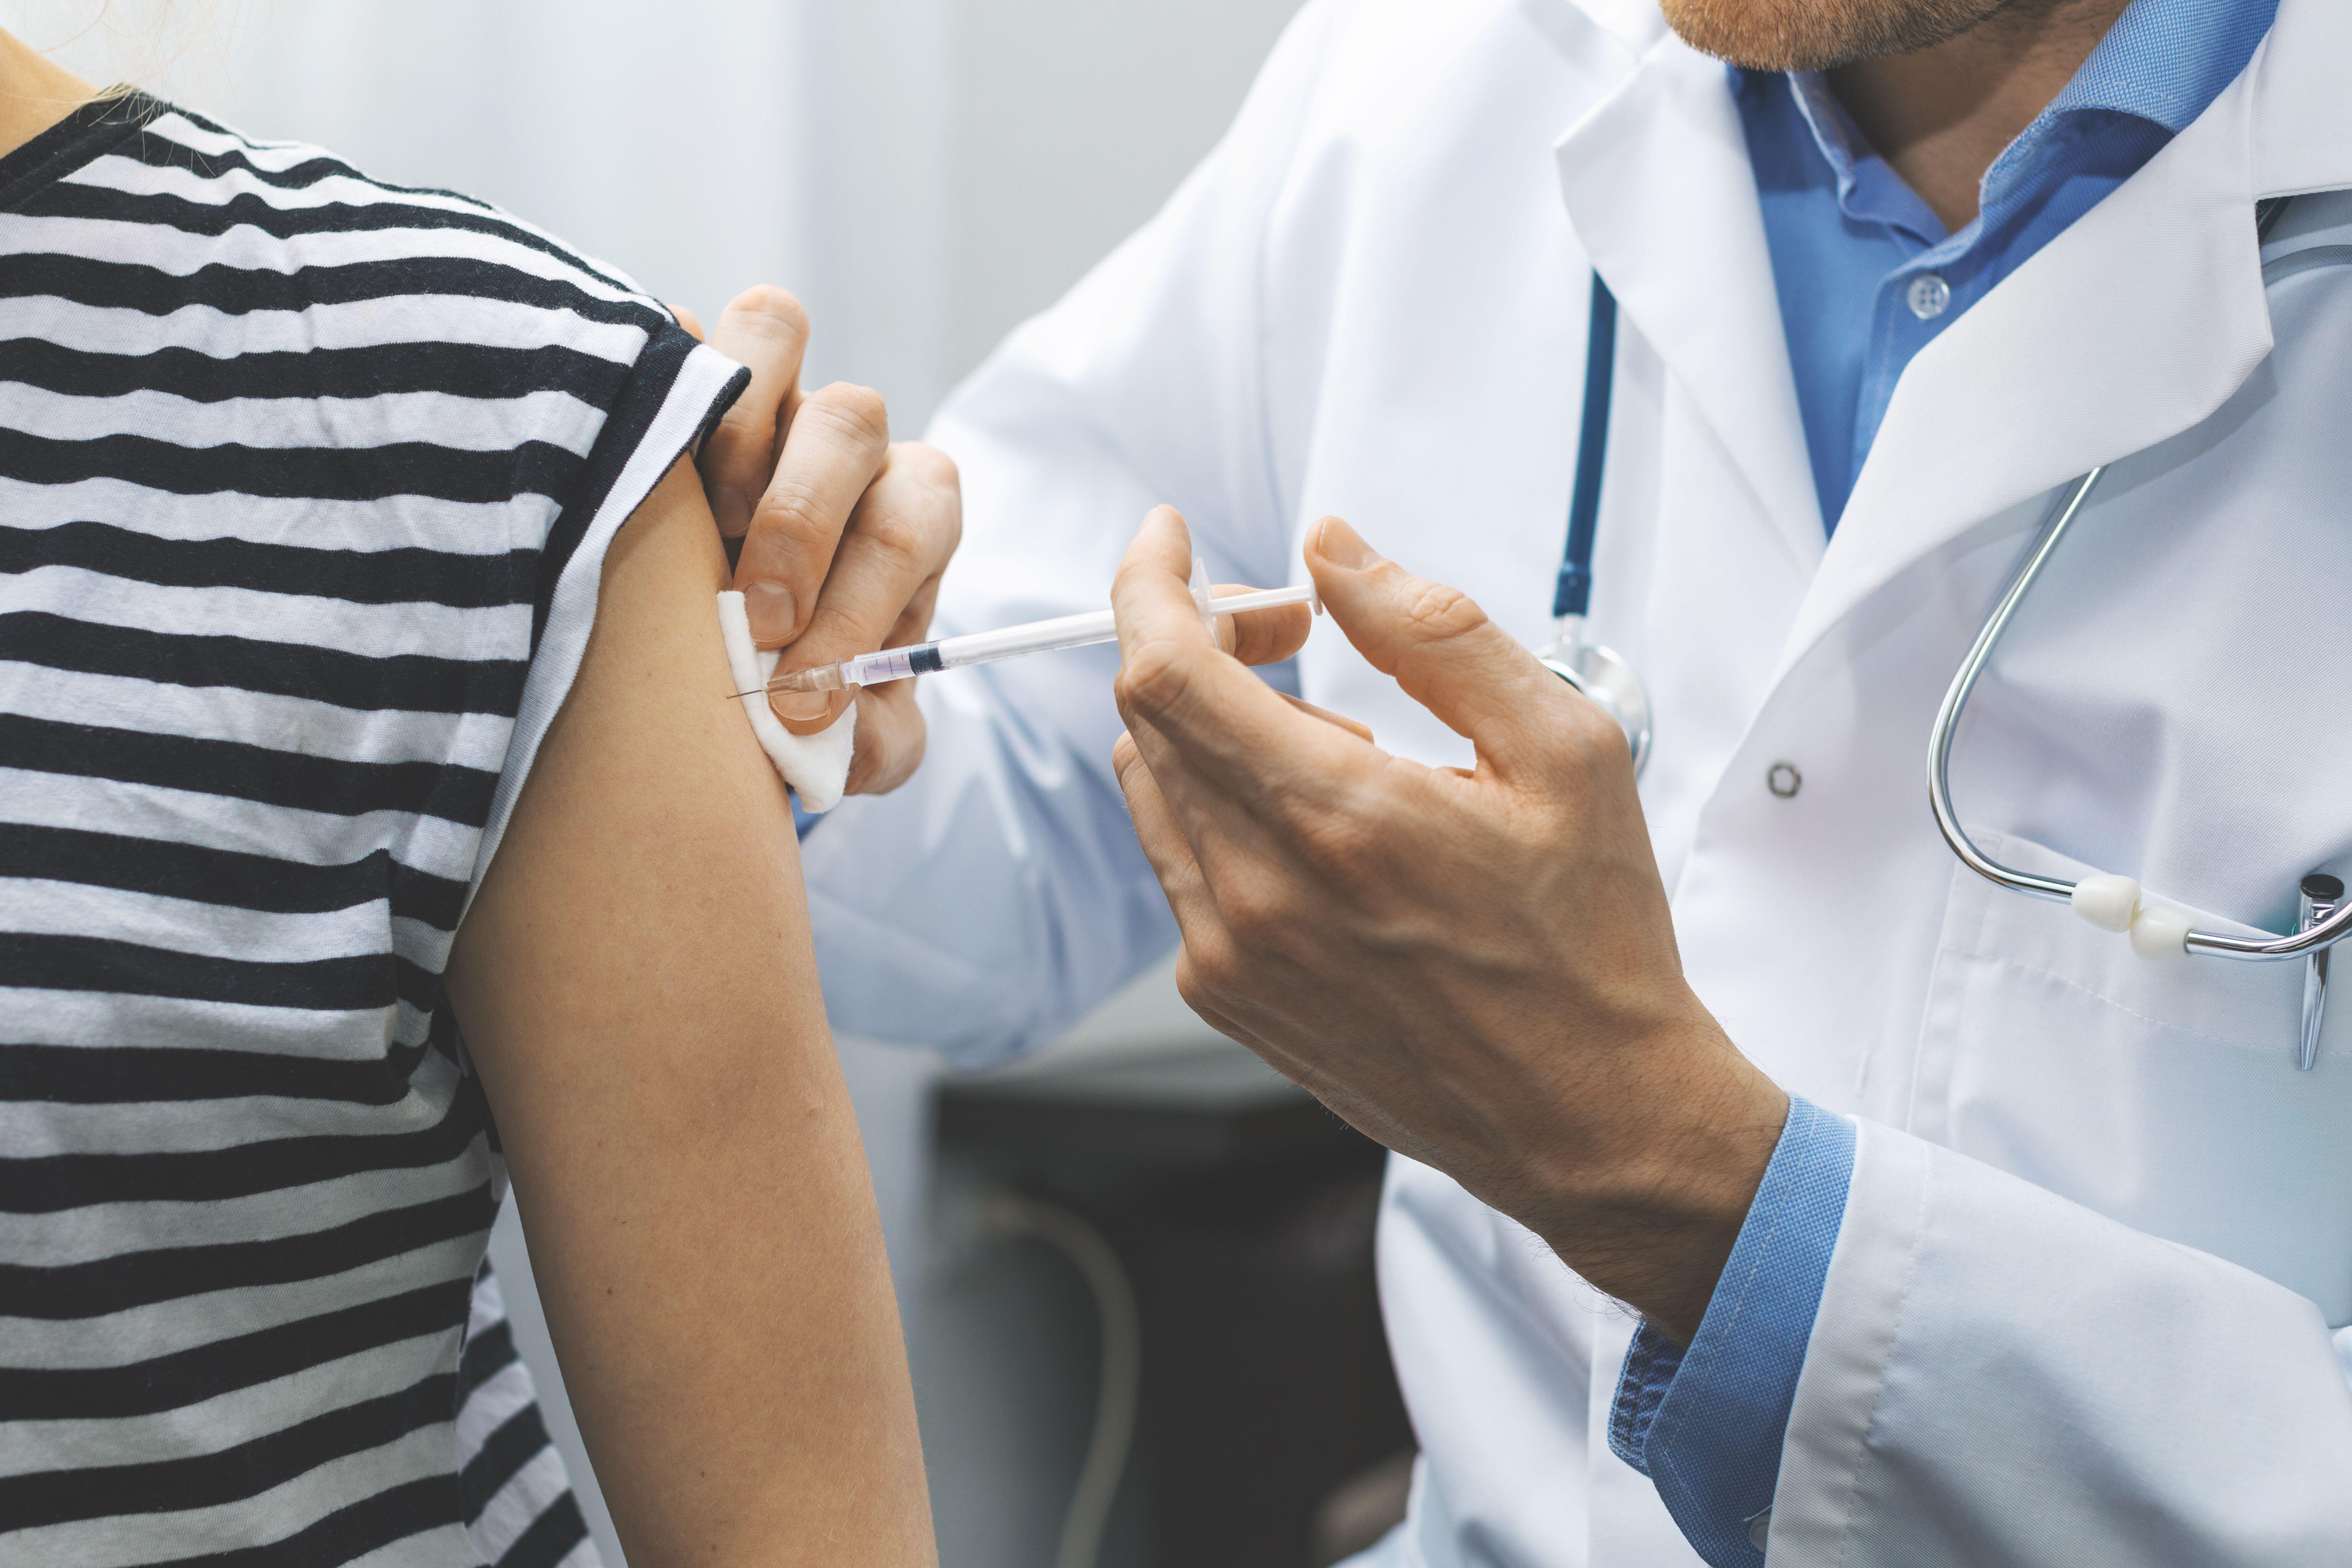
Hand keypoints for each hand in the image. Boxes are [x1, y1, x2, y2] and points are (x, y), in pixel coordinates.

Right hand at [674, 289, 960, 795]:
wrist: (719, 659)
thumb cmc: (794, 688)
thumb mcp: (851, 735)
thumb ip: (871, 744)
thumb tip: (839, 735)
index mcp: (902, 516)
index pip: (911, 522)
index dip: (862, 604)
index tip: (803, 694)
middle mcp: (841, 443)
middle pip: (852, 422)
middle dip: (800, 525)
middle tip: (753, 619)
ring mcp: (759, 392)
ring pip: (774, 329)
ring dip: (736, 428)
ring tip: (700, 522)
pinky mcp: (677, 371)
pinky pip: (675, 326)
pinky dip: (655, 369)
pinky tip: (623, 455)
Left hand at [1107, 507, 1786, 1340]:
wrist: (1590, 1116)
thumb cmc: (1592, 941)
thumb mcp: (1563, 751)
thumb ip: (1436, 630)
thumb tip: (1331, 549)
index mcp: (1337, 819)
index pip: (1167, 668)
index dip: (1149, 582)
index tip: (1170, 537)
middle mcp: (1258, 894)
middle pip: (1146, 716)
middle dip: (1200, 636)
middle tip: (1291, 626)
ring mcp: (1228, 957)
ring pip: (1151, 787)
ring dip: (1207, 723)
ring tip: (1328, 737)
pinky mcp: (1226, 998)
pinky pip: (1177, 864)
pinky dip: (1219, 807)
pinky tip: (1321, 827)